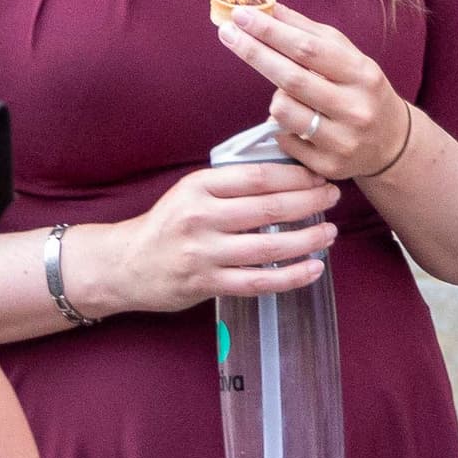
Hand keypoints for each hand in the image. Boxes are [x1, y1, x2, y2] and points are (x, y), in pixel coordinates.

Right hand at [78, 162, 339, 318]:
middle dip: (309, 201)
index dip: (295, 175)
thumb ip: (229, 184)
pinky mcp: (207, 283)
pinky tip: (313, 268)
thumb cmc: (167, 225)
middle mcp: (200, 217)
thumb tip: (285, 174)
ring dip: (307, 240)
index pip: (257, 176)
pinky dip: (290, 277)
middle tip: (333, 197)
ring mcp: (203, 253)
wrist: (125, 264)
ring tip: (330, 233)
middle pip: (268, 208)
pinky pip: (258, 282)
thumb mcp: (190, 192)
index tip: (318, 175)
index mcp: (198, 187)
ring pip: (268, 248)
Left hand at [217, 0, 413, 183]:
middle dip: (254, 53)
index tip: (241, 15)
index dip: (271, 31)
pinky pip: (284, 139)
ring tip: (289, 95)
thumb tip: (267, 5)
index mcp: (361, 74)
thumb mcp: (346, 55)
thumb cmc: (360, 89)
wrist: (391, 142)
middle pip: (291, 79)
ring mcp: (342, 141)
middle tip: (227, 33)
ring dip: (275, 97)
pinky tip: (298, 123)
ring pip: (282, 112)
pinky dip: (281, 127)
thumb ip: (306, 31)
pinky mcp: (328, 166)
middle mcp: (355, 108)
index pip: (308, 49)